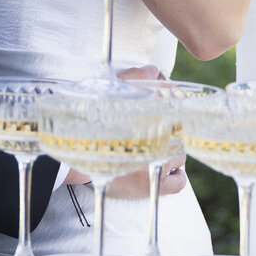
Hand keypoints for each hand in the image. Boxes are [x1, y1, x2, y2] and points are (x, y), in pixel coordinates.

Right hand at [64, 63, 185, 198]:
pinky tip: (163, 169)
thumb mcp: (109, 94)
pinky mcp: (153, 185)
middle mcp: (160, 141)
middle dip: (169, 130)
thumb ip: (133, 79)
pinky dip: (175, 176)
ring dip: (170, 152)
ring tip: (153, 150)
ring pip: (180, 156)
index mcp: (152, 118)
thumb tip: (152, 69)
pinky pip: (178, 182)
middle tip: (153, 131)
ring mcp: (158, 164)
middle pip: (178, 133)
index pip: (175, 109)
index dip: (172, 107)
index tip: (166, 109)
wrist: (76, 154)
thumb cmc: (90, 123)